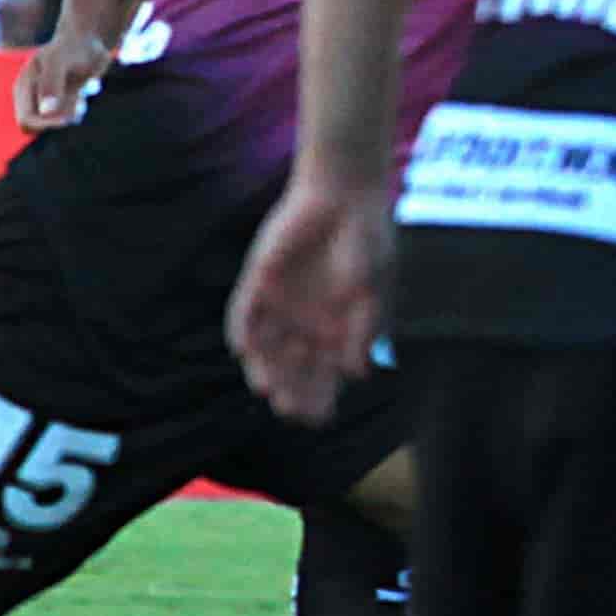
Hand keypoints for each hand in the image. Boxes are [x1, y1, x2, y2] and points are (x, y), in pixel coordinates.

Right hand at [13, 21, 116, 129]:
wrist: (89, 41)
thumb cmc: (71, 47)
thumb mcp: (59, 59)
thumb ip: (51, 83)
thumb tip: (46, 111)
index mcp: (23, 87)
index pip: (26, 122)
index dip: (46, 124)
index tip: (67, 116)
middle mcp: (31, 96)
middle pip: (41, 127)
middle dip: (61, 119)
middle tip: (77, 102)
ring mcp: (46, 100)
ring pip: (57, 123)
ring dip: (73, 112)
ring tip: (81, 93)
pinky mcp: (62, 102)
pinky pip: (68, 118)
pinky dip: (78, 110)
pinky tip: (84, 94)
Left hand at [228, 172, 391, 424]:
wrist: (346, 198)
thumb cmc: (368, 245)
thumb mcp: (372, 293)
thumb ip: (363, 332)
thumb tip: (359, 374)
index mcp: (333, 333)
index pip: (323, 377)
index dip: (320, 398)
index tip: (320, 417)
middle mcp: (303, 325)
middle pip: (292, 370)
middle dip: (292, 390)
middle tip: (290, 409)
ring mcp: (279, 305)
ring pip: (265, 349)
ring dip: (264, 369)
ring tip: (267, 387)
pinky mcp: (258, 282)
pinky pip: (243, 313)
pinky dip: (242, 332)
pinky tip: (244, 350)